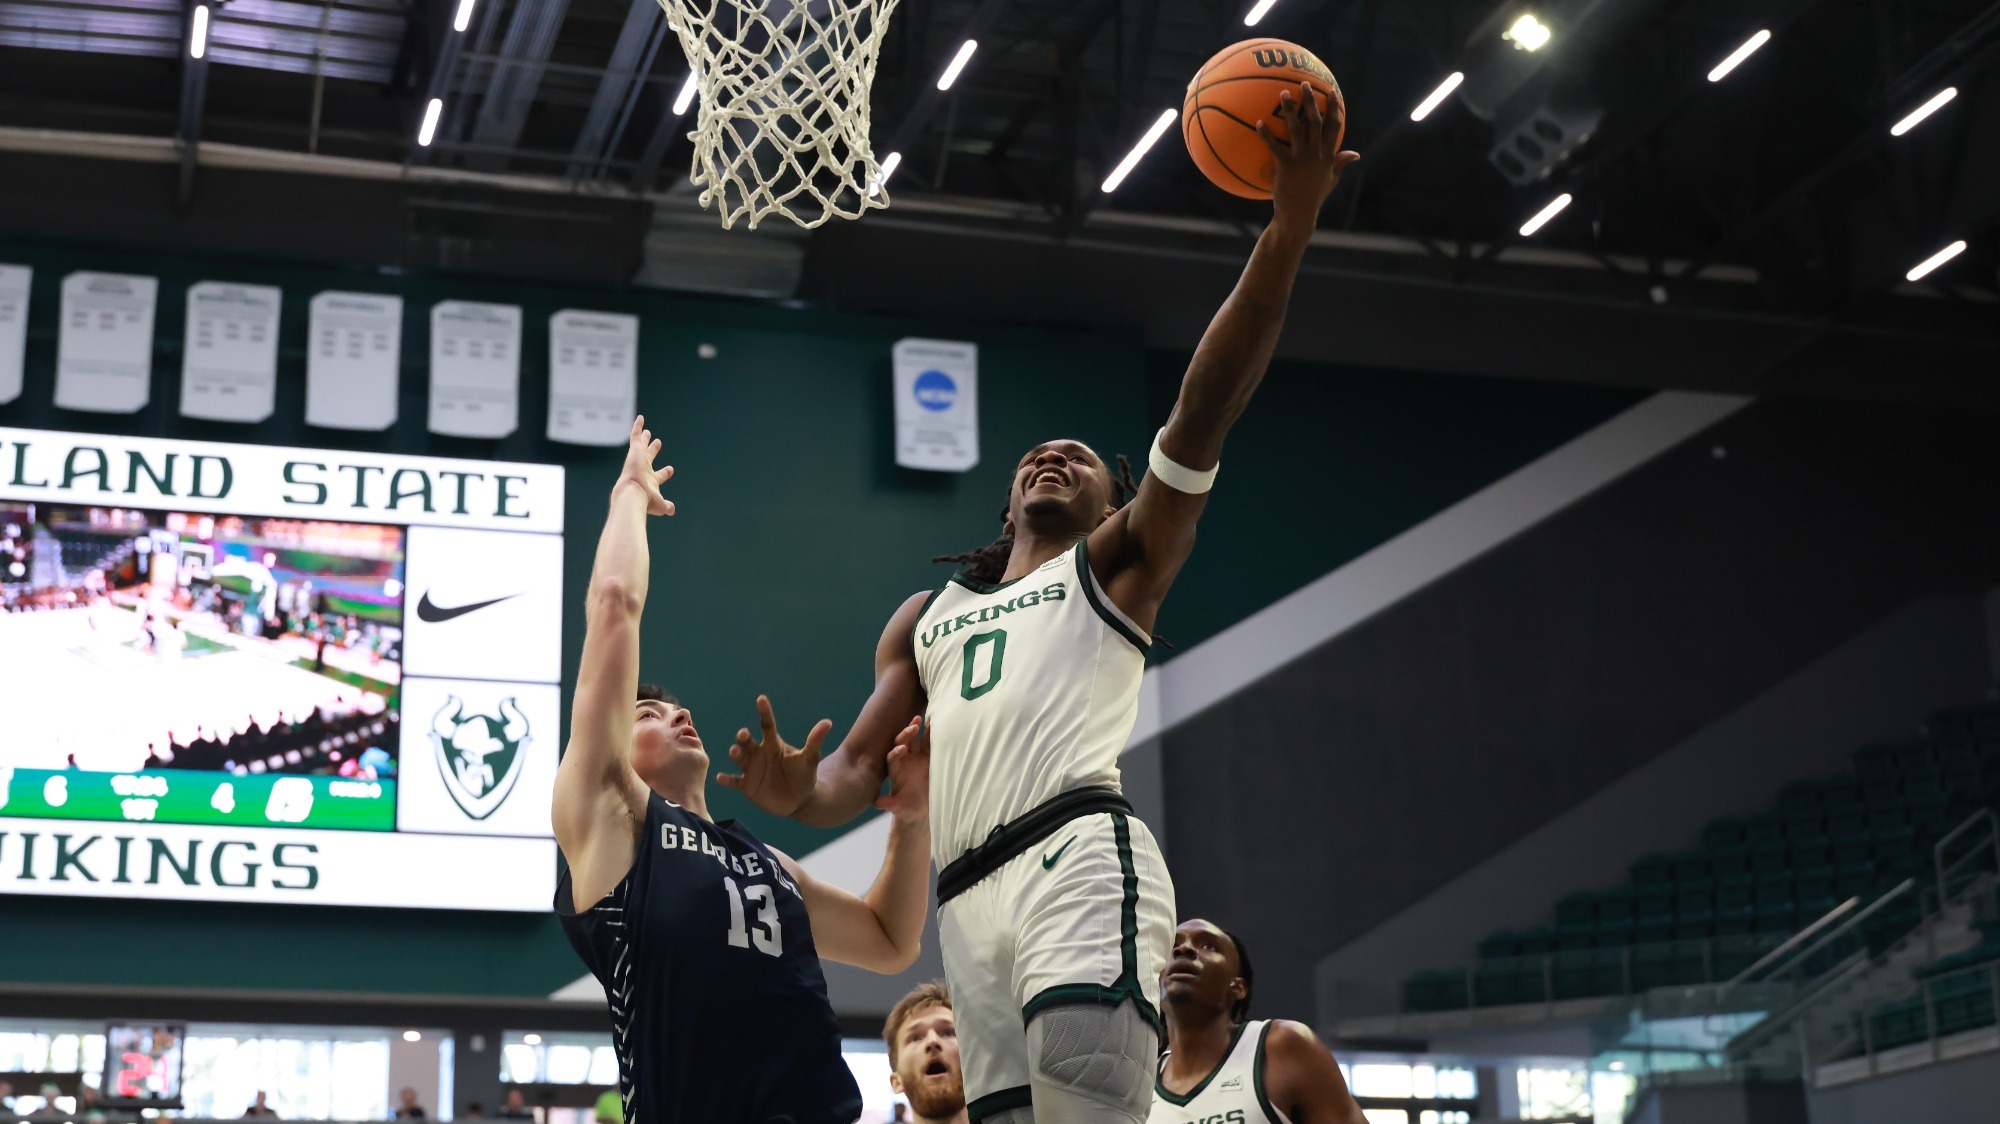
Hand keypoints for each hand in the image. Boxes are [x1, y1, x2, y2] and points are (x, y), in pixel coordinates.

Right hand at [618, 415, 675, 516]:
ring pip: (640, 446)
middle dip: (652, 450)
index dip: (664, 473)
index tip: (670, 469)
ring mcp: (638, 459)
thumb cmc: (645, 501)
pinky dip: (638, 427)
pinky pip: (636, 436)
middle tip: (657, 442)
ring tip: (647, 431)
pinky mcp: (635, 451)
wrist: (632, 494)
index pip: (658, 476)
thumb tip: (671, 510)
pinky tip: (641, 418)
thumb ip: (666, 507)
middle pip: (648, 457)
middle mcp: (643, 469)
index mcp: (650, 481)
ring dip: (643, 438)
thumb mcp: (660, 505)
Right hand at [717, 695, 830, 816]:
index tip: (761, 699)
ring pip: (739, 758)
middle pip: (748, 741)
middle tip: (744, 734)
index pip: (767, 724)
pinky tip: (720, 777)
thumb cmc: (804, 776)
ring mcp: (751, 769)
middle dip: (743, 737)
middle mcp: (759, 753)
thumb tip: (828, 722)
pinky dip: (726, 779)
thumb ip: (815, 741)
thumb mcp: (810, 759)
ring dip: (736, 753)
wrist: (799, 801)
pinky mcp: (746, 785)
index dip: (764, 712)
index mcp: (773, 744)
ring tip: (735, 751)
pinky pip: (734, 781)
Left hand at [874, 715, 930, 826]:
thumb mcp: (898, 808)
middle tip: (913, 727)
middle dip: (906, 735)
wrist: (919, 810)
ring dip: (917, 729)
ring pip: (915, 740)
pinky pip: (930, 744)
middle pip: (902, 744)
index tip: (901, 749)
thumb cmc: (907, 809)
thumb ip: (888, 804)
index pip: (892, 758)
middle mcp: (904, 761)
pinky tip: (936, 723)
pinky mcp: (929, 758)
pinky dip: (932, 734)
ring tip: (921, 718)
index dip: (895, 753)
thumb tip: (876, 802)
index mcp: (896, 771)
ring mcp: (917, 758)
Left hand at [1256, 83, 1359, 220]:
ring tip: (1282, 93)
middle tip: (1304, 84)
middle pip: (1315, 121)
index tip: (1332, 92)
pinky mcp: (1285, 166)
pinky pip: (1275, 146)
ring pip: (1296, 128)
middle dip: (1311, 101)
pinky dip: (1266, 134)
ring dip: (1290, 110)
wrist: (1299, 214)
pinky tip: (1258, 123)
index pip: (1335, 126)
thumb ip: (1341, 163)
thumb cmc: (1315, 197)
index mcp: (1328, 154)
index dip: (1334, 108)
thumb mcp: (1331, 179)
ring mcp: (1301, 159)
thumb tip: (1355, 154)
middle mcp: (1316, 153)